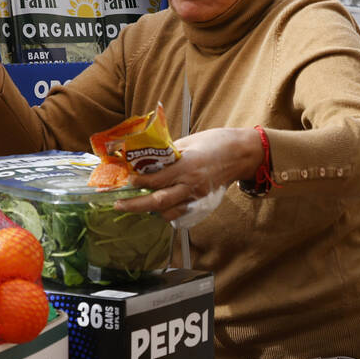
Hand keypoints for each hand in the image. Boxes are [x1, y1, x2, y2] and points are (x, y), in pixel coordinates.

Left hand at [112, 127, 262, 220]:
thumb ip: (166, 154)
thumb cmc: (213, 143)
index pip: (157, 180)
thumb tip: (142, 160)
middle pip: (159, 202)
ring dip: (151, 211)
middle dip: (136, 205)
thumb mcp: (187, 142)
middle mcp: (192, 185)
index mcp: (188, 166)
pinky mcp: (203, 205)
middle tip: (119, 204)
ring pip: (169, 212)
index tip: (125, 181)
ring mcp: (199, 198)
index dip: (138, 182)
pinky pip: (181, 215)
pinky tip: (158, 207)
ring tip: (137, 204)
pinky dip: (167, 213)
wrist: (240, 154)